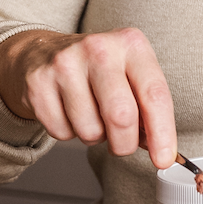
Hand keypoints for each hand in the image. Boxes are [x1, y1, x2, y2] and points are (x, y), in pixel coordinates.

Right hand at [0, 27, 176, 166]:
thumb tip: (161, 148)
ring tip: (90, 114)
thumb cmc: (96, 67)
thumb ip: (148, 107)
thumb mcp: (130, 73)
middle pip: (121, 117)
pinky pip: (61, 133)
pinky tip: (68, 111)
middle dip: (125, 143)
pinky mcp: (38, 82)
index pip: (154, 95)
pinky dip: (68, 133)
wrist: (42, 52)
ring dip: (94, 136)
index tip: (164, 159)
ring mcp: (65, 64)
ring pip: (90, 131)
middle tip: (122, 142)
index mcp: (131, 45)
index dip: (162, 133)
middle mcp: (99, 49)